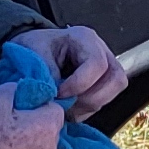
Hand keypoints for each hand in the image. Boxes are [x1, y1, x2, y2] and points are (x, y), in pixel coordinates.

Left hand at [9, 25, 127, 120]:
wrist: (32, 51)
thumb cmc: (34, 47)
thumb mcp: (33, 52)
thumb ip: (45, 72)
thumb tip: (55, 95)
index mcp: (85, 38)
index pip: (97, 65)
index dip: (79, 84)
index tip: (58, 93)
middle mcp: (102, 52)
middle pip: (115, 80)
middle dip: (90, 98)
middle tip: (65, 104)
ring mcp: (106, 68)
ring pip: (112, 93)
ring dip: (88, 106)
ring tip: (65, 108)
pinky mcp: (102, 84)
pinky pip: (103, 102)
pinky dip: (85, 110)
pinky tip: (69, 108)